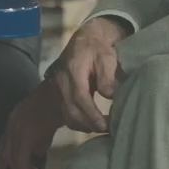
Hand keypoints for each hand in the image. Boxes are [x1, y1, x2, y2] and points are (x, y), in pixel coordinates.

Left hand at [0, 79, 63, 168]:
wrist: (67, 90)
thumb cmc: (62, 104)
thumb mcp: (47, 123)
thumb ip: (41, 137)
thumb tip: (38, 152)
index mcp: (16, 118)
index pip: (5, 142)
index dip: (2, 158)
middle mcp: (13, 122)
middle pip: (9, 153)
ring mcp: (18, 127)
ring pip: (15, 159)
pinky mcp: (27, 133)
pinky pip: (22, 158)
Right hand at [51, 17, 126, 133]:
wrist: (85, 40)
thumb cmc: (98, 49)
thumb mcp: (107, 57)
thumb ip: (107, 77)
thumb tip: (110, 96)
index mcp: (73, 70)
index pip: (79, 97)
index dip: (91, 114)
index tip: (105, 125)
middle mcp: (62, 81)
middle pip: (71, 110)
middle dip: (89, 124)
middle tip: (108, 129)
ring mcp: (58, 89)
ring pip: (67, 115)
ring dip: (83, 125)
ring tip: (101, 127)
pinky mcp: (60, 95)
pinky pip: (66, 115)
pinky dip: (78, 123)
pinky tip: (91, 124)